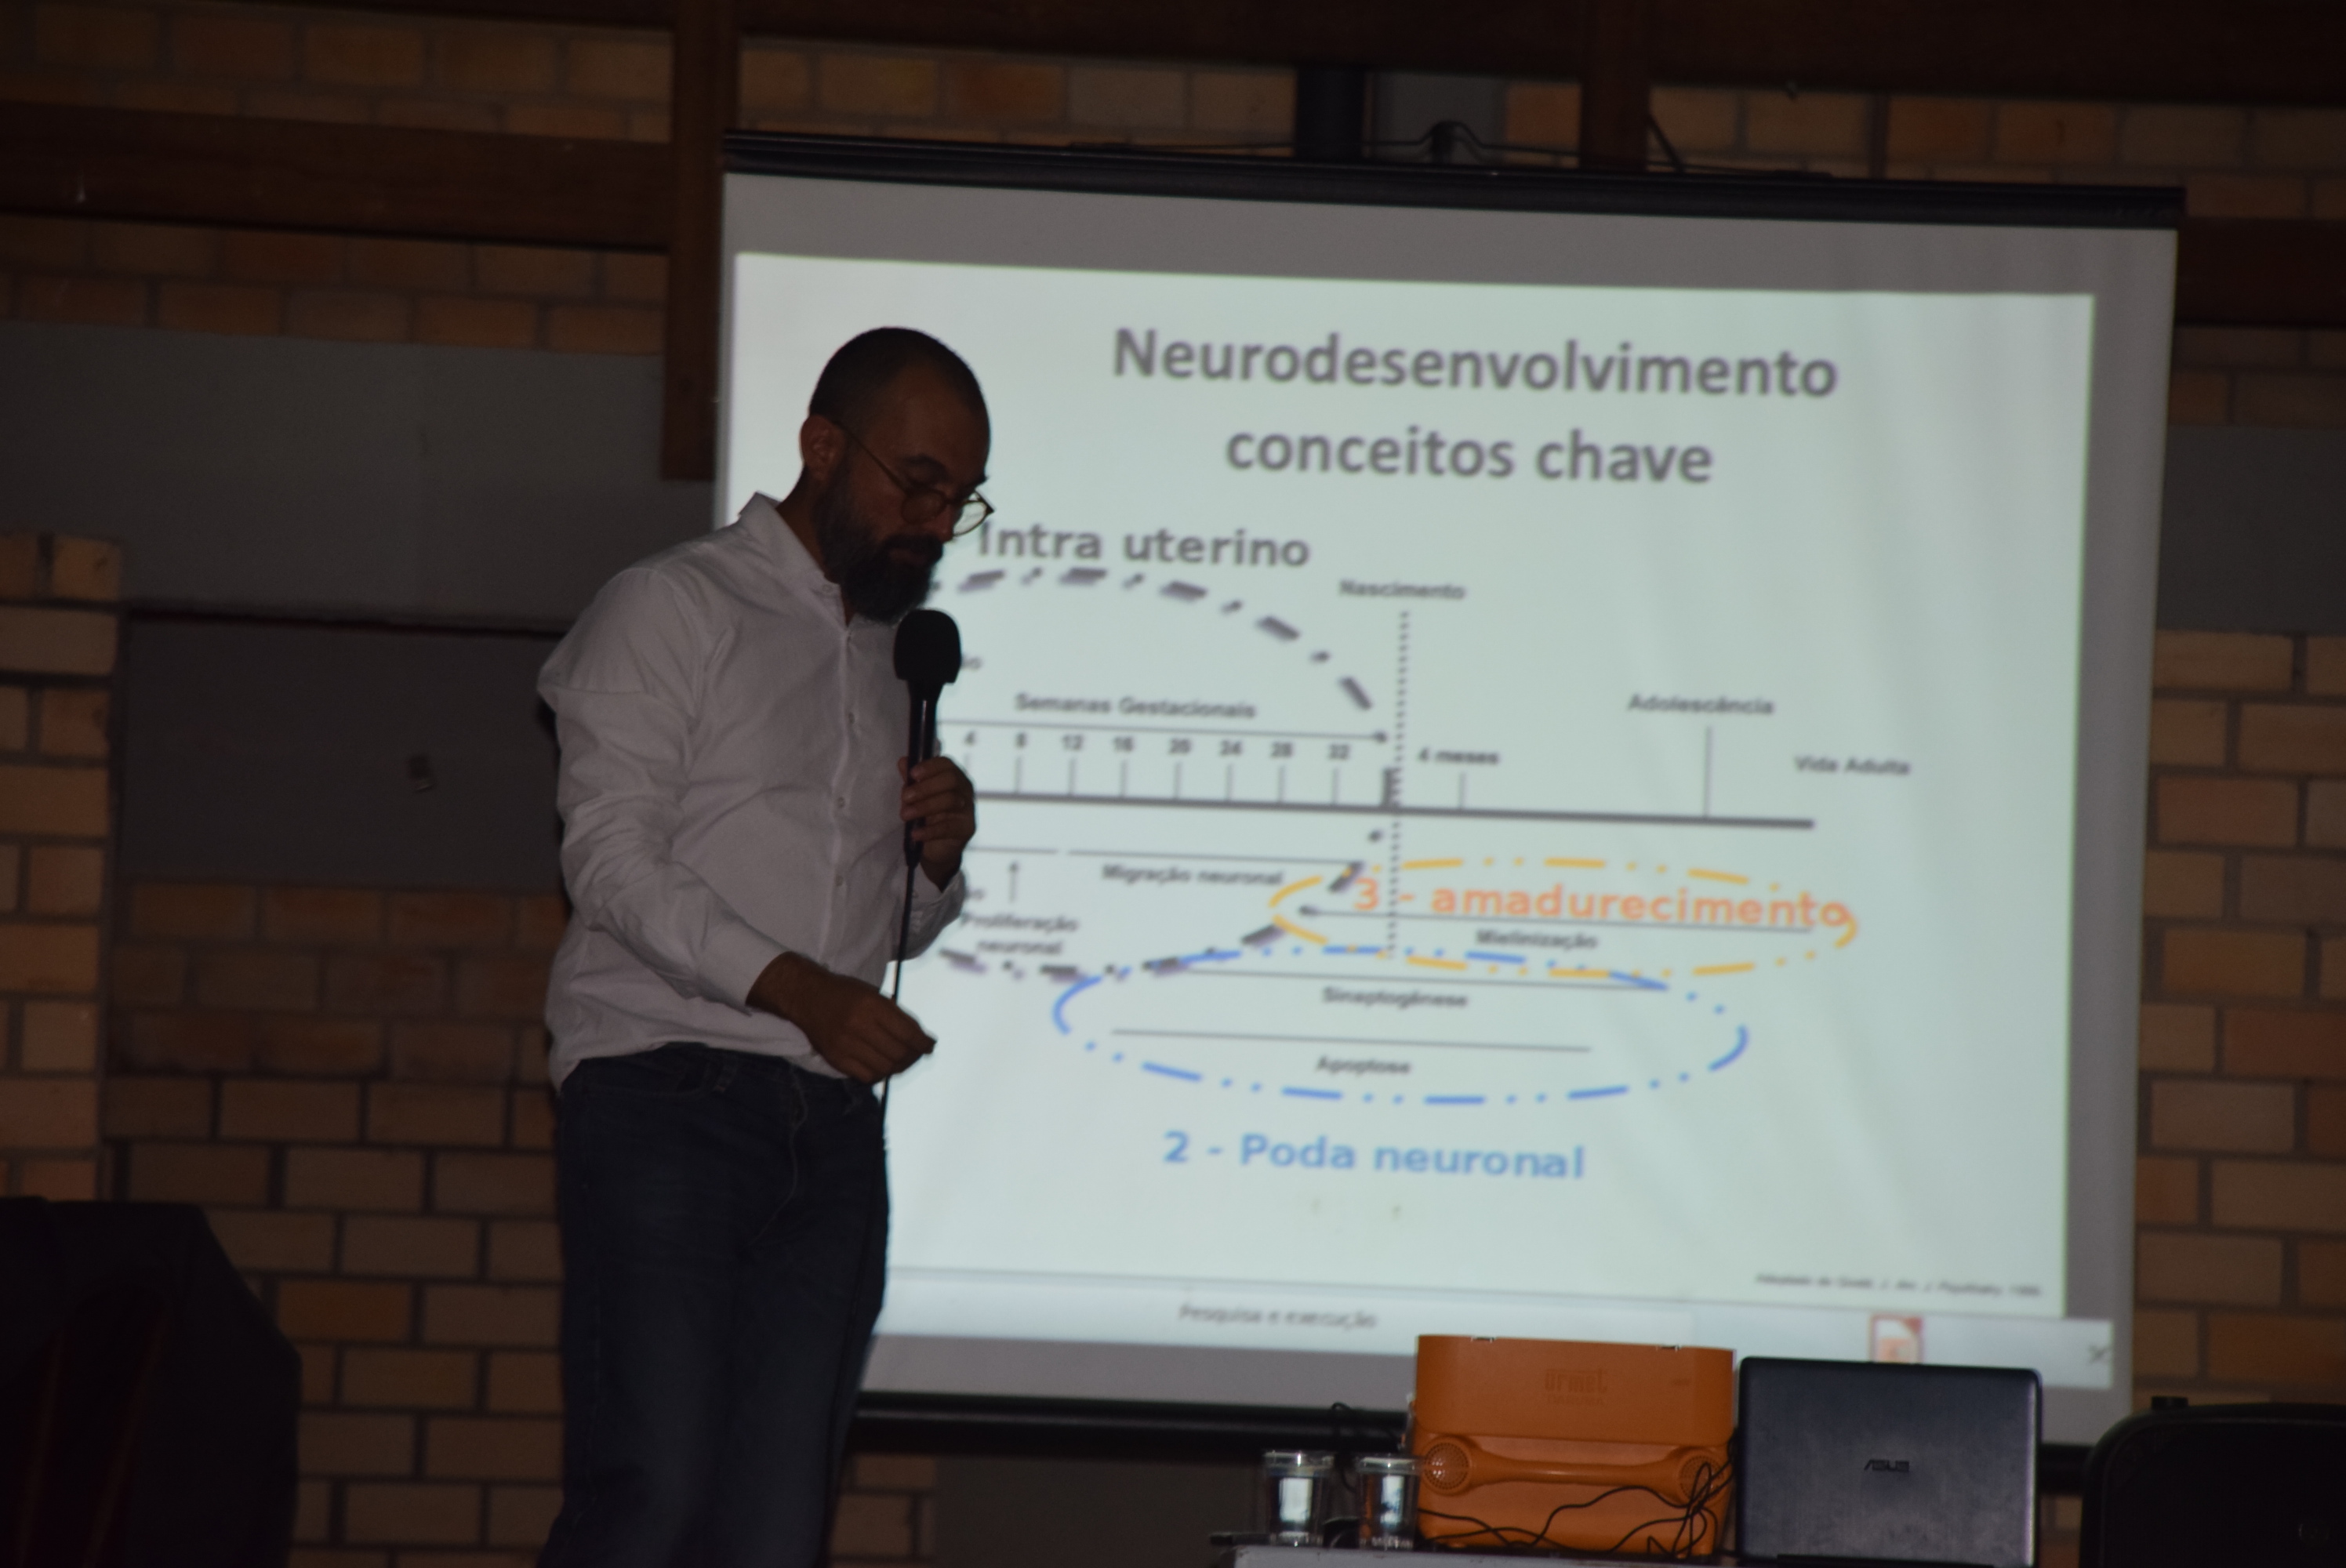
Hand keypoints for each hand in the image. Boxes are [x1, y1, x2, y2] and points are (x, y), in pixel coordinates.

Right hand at [747, 952, 934, 1083]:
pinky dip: (880, 1074)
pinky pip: (867, 1076)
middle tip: (916, 1054)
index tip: (930, 1046)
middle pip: (898, 1054)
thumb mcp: (874, 995)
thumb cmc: (846, 994)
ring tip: (902, 1061)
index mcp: (872, 1006)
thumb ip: (899, 1017)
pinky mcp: (836, 1059)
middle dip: (913, 1057)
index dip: (924, 1044)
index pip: (907, 1033)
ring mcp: (845, 1045)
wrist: (807, 997)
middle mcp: (858, 1026)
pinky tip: (883, 1066)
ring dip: (899, 1068)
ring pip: (885, 1068)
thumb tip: (924, 1041)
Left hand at [899, 754, 974, 888]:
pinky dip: (929, 830)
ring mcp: (968, 808)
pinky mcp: (967, 828)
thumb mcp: (916, 797)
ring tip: (905, 815)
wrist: (936, 846)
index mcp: (953, 776)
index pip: (946, 764)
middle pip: (950, 780)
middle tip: (905, 797)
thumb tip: (903, 762)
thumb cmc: (927, 815)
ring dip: (924, 807)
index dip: (930, 767)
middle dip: (925, 787)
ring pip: (951, 801)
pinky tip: (915, 834)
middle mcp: (964, 789)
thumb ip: (911, 781)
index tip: (912, 774)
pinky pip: (948, 827)